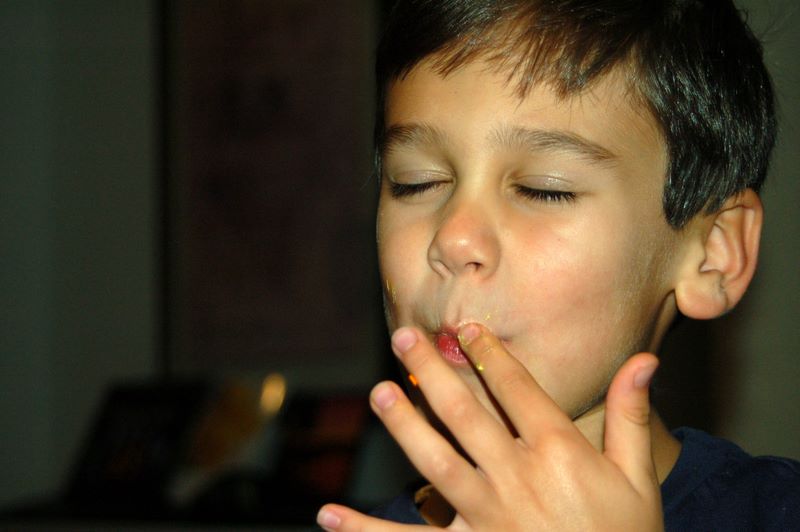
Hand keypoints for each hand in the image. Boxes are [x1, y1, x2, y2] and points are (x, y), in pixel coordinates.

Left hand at [317, 324, 662, 530]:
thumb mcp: (639, 480)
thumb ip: (632, 417)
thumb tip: (644, 360)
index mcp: (560, 454)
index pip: (516, 389)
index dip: (490, 354)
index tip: (466, 328)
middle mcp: (518, 479)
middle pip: (466, 414)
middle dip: (433, 372)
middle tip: (404, 337)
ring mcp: (489, 518)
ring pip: (437, 463)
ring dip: (405, 426)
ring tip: (379, 392)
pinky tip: (330, 516)